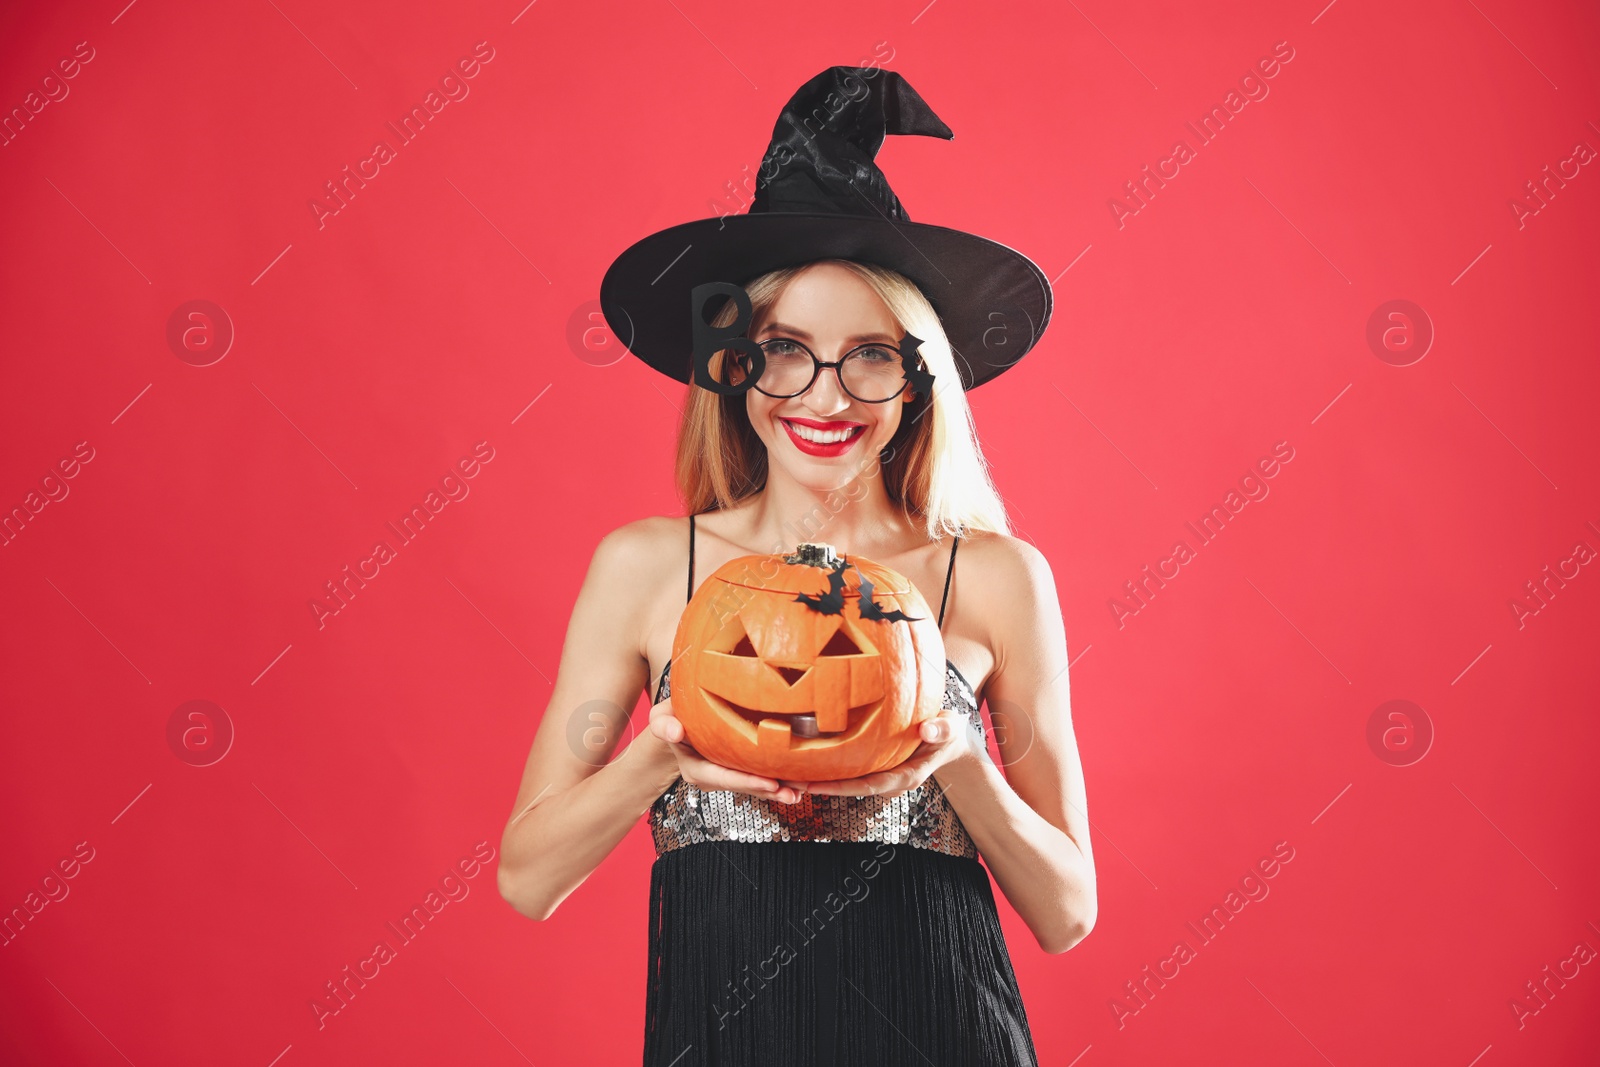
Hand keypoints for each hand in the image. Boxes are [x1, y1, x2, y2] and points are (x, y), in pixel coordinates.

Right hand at [648, 697, 805, 804]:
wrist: (682, 720)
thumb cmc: (675, 716)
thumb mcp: (662, 716)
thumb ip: (663, 723)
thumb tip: (674, 731)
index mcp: (696, 769)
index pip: (723, 778)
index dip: (746, 782)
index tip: (770, 782)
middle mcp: (714, 779)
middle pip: (744, 787)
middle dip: (769, 790)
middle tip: (794, 791)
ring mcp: (729, 777)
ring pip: (756, 786)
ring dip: (780, 790)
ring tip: (802, 790)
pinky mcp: (742, 772)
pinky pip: (761, 779)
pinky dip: (780, 780)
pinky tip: (800, 782)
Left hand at [801, 704, 980, 798]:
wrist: (948, 737)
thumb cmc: (948, 732)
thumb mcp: (950, 728)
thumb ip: (941, 729)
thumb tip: (926, 731)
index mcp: (905, 777)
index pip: (869, 786)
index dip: (842, 787)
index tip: (816, 786)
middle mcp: (889, 781)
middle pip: (850, 787)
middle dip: (820, 786)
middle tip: (788, 781)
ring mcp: (881, 775)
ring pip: (846, 781)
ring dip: (819, 778)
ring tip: (787, 773)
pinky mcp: (874, 766)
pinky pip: (848, 770)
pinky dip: (828, 767)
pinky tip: (805, 760)